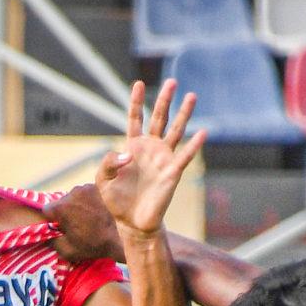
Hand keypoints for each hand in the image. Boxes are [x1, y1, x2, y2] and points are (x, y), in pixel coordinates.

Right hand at [46, 184, 124, 263]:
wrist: (123, 235)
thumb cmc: (95, 245)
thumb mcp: (68, 251)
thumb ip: (53, 242)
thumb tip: (48, 237)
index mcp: (60, 208)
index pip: (47, 211)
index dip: (52, 221)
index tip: (60, 228)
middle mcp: (72, 192)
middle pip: (63, 203)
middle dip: (67, 213)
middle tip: (78, 226)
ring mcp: (86, 187)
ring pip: (76, 198)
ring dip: (80, 207)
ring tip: (91, 220)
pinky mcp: (100, 186)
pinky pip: (89, 194)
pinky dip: (92, 202)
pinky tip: (99, 213)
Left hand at [97, 79, 205, 238]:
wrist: (132, 223)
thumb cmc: (116, 201)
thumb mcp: (103, 180)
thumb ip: (109, 162)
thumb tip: (128, 154)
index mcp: (132, 147)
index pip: (135, 118)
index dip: (136, 101)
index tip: (138, 84)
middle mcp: (150, 149)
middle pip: (159, 118)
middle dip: (165, 100)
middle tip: (172, 81)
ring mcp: (163, 160)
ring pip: (175, 132)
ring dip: (184, 114)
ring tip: (192, 96)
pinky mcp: (172, 173)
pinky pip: (185, 156)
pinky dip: (194, 145)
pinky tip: (202, 133)